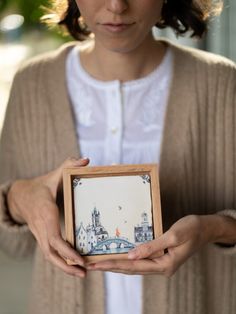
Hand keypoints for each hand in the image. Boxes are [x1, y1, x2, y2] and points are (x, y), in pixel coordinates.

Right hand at [7, 157, 89, 277]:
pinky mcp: (41, 237)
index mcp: (45, 213)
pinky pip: (50, 252)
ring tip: (82, 274)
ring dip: (64, 267)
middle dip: (67, 265)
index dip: (66, 250)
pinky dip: (60, 261)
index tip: (79, 259)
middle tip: (85, 272)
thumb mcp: (54, 175)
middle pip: (51, 252)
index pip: (54, 237)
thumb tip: (86, 160)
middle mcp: (41, 228)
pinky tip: (73, 266)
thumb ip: (69, 166)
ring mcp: (40, 234)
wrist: (21, 196)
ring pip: (50, 256)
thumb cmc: (41, 186)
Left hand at [87, 215, 212, 276]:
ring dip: (117, 265)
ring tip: (100, 264)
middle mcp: (162, 268)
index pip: (133, 266)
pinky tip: (119, 259)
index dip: (113, 265)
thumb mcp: (173, 235)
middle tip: (91, 266)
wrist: (206, 228)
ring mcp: (162, 264)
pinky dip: (128, 261)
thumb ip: (152, 247)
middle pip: (131, 269)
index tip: (97, 264)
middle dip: (111, 267)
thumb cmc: (192, 229)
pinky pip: (141, 261)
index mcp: (165, 265)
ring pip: (135, 267)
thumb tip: (131, 256)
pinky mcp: (162, 258)